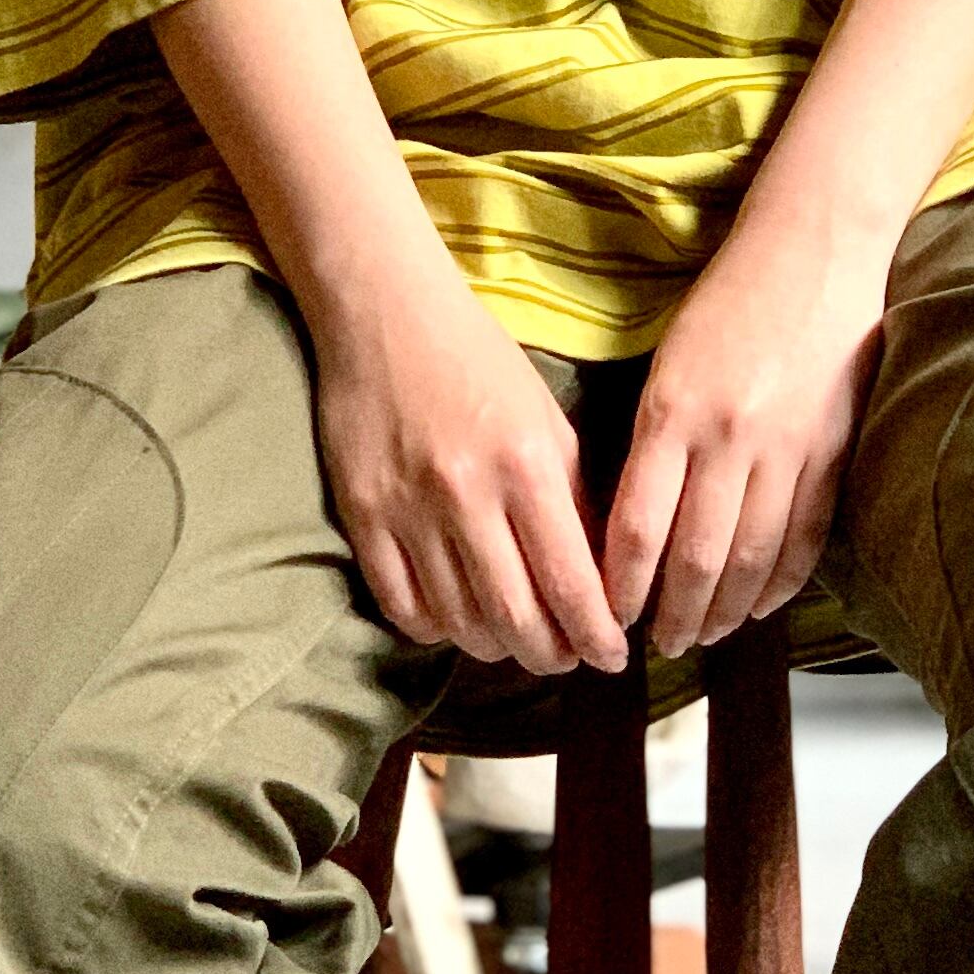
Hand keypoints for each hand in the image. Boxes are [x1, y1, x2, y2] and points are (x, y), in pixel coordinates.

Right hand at [313, 252, 626, 676]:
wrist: (384, 314)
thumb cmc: (480, 362)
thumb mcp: (549, 421)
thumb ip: (575, 499)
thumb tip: (599, 579)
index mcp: (528, 466)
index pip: (571, 582)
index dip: (596, 635)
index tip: (611, 657)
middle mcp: (468, 495)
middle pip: (515, 617)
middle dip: (550, 654)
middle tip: (565, 658)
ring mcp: (409, 509)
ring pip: (459, 620)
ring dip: (496, 646)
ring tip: (516, 640)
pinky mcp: (362, 515)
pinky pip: (402, 604)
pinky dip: (435, 629)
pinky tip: (456, 621)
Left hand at [603, 225, 882, 657]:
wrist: (816, 250)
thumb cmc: (730, 300)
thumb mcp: (668, 362)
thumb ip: (652, 441)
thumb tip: (632, 526)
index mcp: (672, 412)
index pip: (636, 527)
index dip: (620, 586)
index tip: (608, 615)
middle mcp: (727, 437)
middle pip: (693, 556)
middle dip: (672, 614)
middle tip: (659, 647)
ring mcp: (786, 447)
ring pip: (750, 556)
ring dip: (724, 609)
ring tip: (706, 635)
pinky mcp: (832, 450)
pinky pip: (804, 536)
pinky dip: (780, 580)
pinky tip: (761, 605)